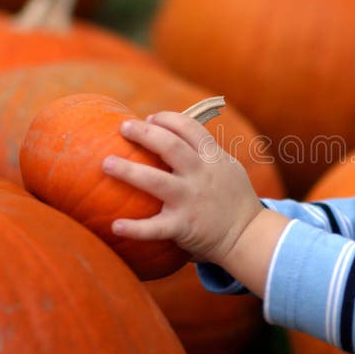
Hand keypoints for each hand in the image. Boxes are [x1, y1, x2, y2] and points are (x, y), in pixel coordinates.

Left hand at [102, 111, 262, 264]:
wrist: (248, 234)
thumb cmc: (234, 198)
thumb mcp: (228, 166)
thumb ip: (206, 150)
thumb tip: (175, 133)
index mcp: (212, 158)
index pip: (188, 127)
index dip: (166, 119)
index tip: (149, 119)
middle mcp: (200, 175)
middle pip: (169, 146)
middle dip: (144, 133)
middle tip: (123, 127)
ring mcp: (191, 200)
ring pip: (156, 181)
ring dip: (128, 171)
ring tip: (106, 163)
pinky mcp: (183, 226)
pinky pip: (155, 228)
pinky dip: (135, 228)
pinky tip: (114, 225)